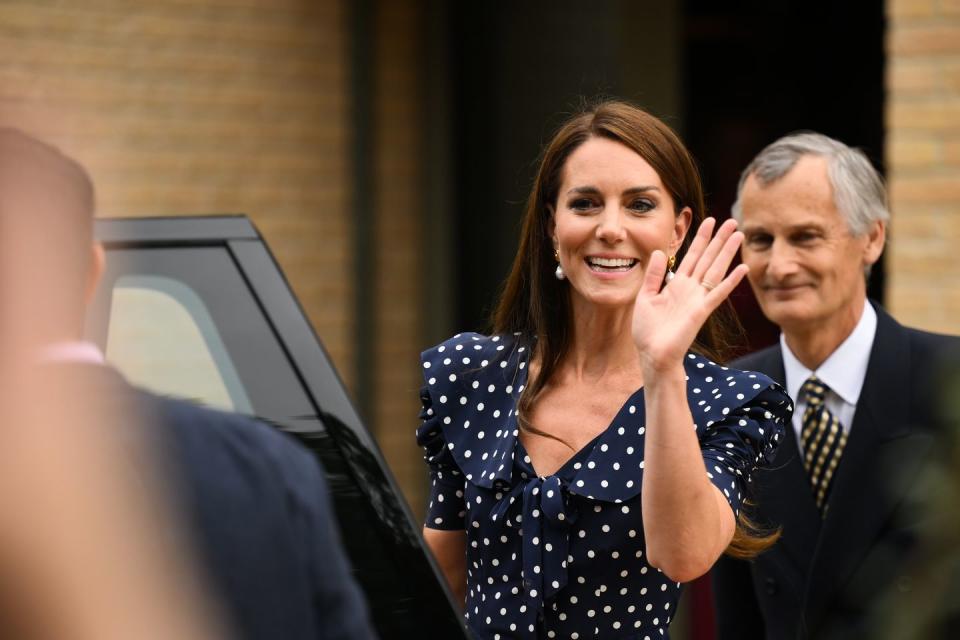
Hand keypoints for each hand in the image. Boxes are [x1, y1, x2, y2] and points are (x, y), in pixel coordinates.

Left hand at [632, 217, 747, 371]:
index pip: (692, 256)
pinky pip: (718, 293)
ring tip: (739, 234)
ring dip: (727, 252)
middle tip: (732, 220)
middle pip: (708, 258)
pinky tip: (742, 268)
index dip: (701, 238)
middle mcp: (690, 288)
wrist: (652, 354)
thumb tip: (660, 252)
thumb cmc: (648, 330)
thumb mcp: (645, 297)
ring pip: (715, 269)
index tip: (709, 221)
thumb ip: (654, 275)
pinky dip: (730, 281)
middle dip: (719, 239)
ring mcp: (697, 299)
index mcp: (676, 284)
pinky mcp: (701, 311)